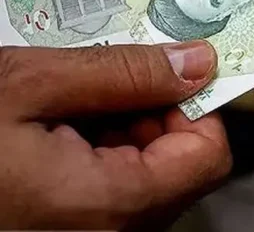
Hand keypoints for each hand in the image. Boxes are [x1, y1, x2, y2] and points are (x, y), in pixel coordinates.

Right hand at [0, 41, 230, 229]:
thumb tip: (195, 62)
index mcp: (111, 203)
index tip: (169, 72)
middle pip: (178, 166)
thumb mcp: (31, 86)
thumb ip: (122, 73)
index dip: (194, 106)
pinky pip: (109, 192)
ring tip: (63, 109)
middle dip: (150, 113)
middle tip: (102, 83)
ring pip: (144, 176)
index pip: (208, 156)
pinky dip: (94, 155)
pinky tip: (52, 132)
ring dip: (118, 132)